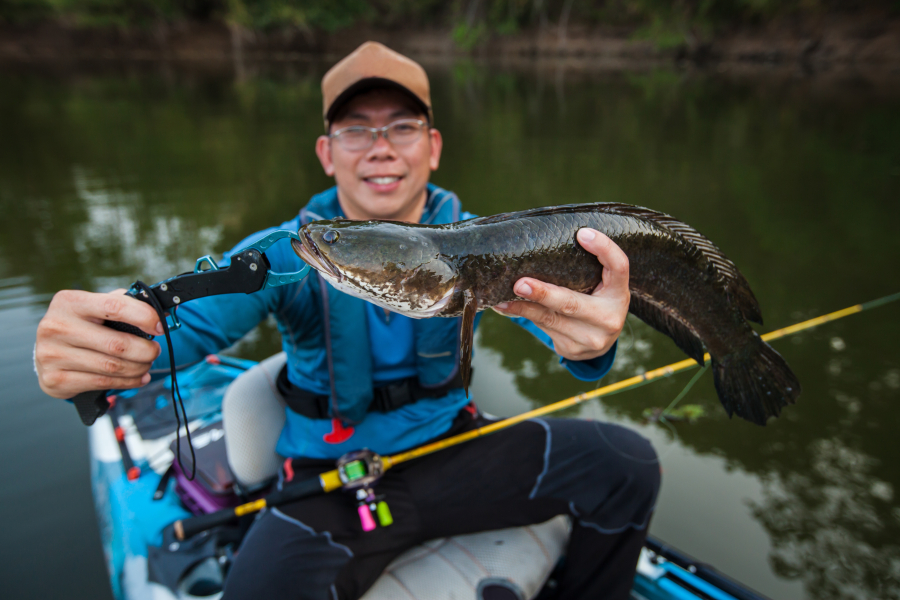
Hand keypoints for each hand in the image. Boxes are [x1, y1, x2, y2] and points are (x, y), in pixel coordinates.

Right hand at [35, 289, 162, 398]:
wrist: (48, 352)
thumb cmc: (82, 326)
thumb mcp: (96, 307)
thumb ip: (125, 304)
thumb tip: (160, 313)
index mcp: (69, 302)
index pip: (115, 306)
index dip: (144, 317)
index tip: (161, 327)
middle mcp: (56, 327)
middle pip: (117, 344)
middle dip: (146, 350)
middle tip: (155, 351)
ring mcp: (52, 355)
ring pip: (112, 367)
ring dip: (139, 368)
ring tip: (147, 365)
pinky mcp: (54, 380)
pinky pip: (103, 383)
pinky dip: (128, 382)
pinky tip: (138, 378)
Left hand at [493, 228, 629, 361]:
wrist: (600, 345)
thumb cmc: (596, 302)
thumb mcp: (601, 286)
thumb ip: (585, 268)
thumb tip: (543, 246)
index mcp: (619, 294)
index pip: (619, 267)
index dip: (604, 248)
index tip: (582, 233)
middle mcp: (608, 318)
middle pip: (572, 303)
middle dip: (543, 294)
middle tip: (520, 284)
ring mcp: (590, 338)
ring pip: (550, 319)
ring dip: (523, 306)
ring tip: (502, 298)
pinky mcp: (572, 349)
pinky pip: (544, 328)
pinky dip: (524, 314)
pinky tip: (506, 307)